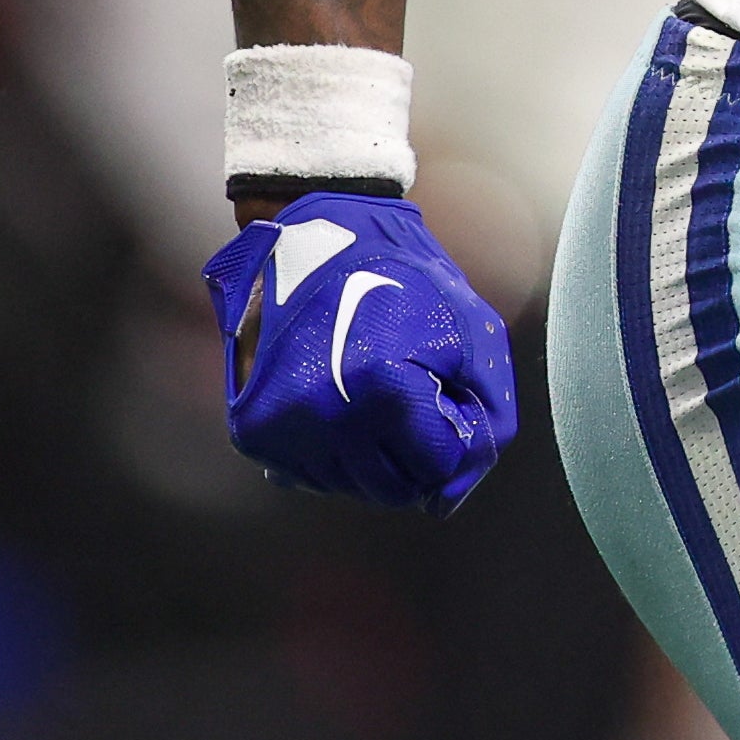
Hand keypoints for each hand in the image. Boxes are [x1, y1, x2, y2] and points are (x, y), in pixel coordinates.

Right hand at [202, 191, 519, 509]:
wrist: (314, 239)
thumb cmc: (405, 282)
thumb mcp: (473, 334)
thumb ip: (486, 419)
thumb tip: (447, 500)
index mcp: (382, 389)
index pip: (440, 467)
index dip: (454, 431)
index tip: (444, 389)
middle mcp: (323, 417)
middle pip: (395, 489)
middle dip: (417, 453)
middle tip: (412, 395)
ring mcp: (282, 429)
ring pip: (352, 489)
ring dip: (376, 457)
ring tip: (375, 394)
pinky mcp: (253, 433)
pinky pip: (312, 477)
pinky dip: (336, 454)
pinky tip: (343, 405)